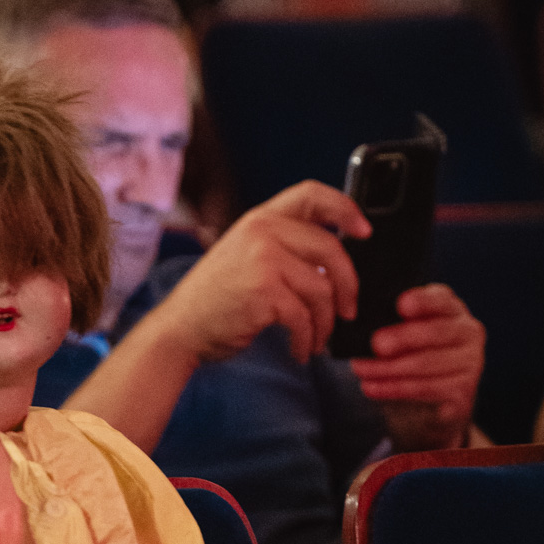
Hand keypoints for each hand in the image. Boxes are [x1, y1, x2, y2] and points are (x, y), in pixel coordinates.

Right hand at [154, 181, 369, 365]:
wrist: (180, 329)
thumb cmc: (214, 301)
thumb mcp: (245, 257)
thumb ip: (282, 248)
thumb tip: (332, 263)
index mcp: (260, 219)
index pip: (312, 194)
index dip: (346, 208)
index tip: (364, 231)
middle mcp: (261, 232)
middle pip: (331, 248)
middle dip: (348, 285)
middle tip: (348, 310)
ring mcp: (263, 260)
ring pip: (322, 288)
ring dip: (326, 321)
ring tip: (317, 338)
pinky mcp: (264, 292)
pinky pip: (305, 316)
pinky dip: (308, 339)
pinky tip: (300, 349)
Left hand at [349, 284, 484, 449]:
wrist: (427, 406)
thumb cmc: (409, 359)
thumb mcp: (401, 337)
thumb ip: (388, 324)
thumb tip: (358, 323)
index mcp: (451, 309)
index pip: (441, 299)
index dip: (423, 301)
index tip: (401, 305)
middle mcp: (468, 332)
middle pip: (435, 332)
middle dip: (402, 337)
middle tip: (375, 344)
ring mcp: (471, 362)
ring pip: (426, 363)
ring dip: (388, 368)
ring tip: (359, 369)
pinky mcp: (464, 392)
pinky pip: (425, 389)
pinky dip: (394, 389)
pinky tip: (370, 387)